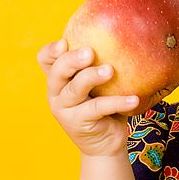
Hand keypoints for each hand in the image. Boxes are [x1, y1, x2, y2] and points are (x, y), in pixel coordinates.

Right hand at [37, 38, 138, 157]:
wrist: (106, 143)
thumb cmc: (105, 107)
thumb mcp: (100, 85)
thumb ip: (102, 64)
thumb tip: (128, 36)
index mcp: (59, 79)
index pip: (45, 60)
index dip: (51, 50)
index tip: (65, 41)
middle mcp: (56, 93)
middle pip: (57, 72)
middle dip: (72, 60)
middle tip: (90, 52)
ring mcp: (64, 109)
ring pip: (75, 89)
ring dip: (92, 77)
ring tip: (110, 71)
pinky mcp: (78, 123)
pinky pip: (98, 108)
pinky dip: (117, 102)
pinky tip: (133, 99)